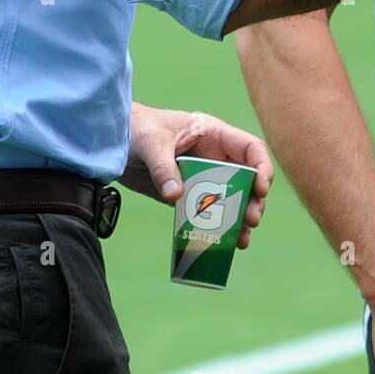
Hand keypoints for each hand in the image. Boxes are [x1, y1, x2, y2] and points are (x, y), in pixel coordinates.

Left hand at [117, 103, 273, 247]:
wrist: (113, 142)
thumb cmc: (136, 129)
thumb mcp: (150, 142)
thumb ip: (163, 167)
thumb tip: (176, 196)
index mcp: (213, 134)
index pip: (250, 148)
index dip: (261, 167)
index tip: (261, 188)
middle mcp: (214, 156)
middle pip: (246, 178)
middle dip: (253, 200)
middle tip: (251, 220)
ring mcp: (202, 177)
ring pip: (232, 198)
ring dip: (240, 218)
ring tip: (242, 240)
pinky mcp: (187, 194)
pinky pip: (209, 212)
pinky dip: (217, 228)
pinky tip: (224, 244)